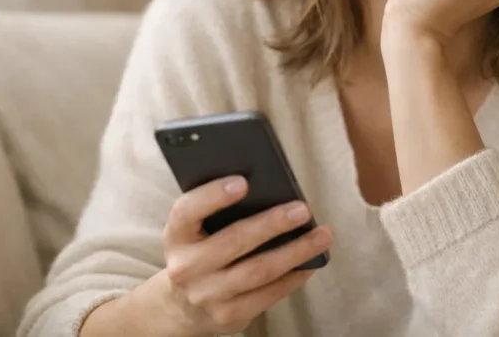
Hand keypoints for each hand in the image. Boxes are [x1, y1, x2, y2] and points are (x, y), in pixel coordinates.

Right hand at [97, 176, 332, 336]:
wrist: (181, 305)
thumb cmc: (199, 251)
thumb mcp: (195, 229)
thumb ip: (218, 210)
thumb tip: (269, 186)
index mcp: (176, 236)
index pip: (187, 211)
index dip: (213, 195)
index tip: (243, 181)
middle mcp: (186, 268)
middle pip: (233, 242)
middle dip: (271, 224)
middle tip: (302, 209)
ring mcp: (207, 295)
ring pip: (258, 271)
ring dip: (295, 251)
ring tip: (322, 235)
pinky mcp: (229, 316)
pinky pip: (268, 295)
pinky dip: (294, 276)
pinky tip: (311, 261)